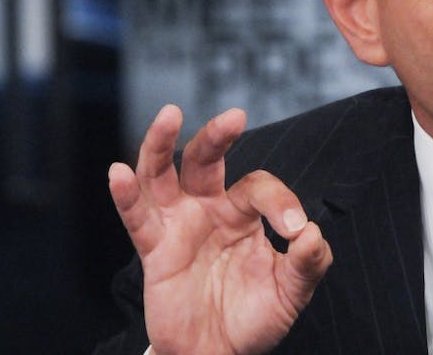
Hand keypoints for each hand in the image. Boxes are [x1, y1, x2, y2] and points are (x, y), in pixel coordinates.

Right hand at [108, 105, 332, 354]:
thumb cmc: (253, 318)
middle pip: (206, 159)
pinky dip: (126, 195)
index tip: (296, 230)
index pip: (260, 187)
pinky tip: (119, 172)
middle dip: (218, 136)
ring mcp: (178, 226)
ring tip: (170, 115)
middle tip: (236, 116)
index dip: (281, 202)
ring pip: (163, 174)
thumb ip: (310, 264)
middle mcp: (208, 209)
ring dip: (163, 144)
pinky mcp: (154, 251)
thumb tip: (313, 234)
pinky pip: (137, 219)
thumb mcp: (292, 293)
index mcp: (244, 213)